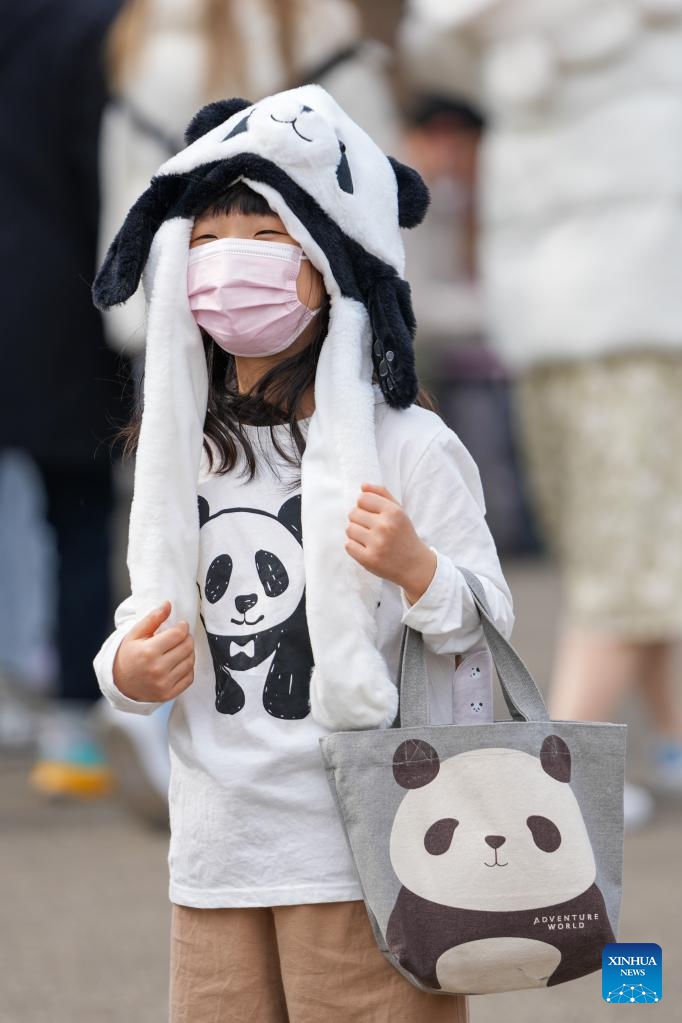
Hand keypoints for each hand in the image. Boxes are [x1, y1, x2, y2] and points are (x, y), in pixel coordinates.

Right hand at [112, 601, 194, 702]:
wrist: (121, 684)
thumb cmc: (128, 656)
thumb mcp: (135, 634)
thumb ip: (152, 618)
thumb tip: (168, 604)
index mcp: (148, 652)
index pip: (178, 635)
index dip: (183, 627)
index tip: (181, 625)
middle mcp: (157, 669)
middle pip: (187, 647)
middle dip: (187, 638)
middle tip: (181, 637)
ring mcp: (164, 683)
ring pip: (190, 662)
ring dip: (189, 652)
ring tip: (179, 649)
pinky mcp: (169, 694)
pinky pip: (189, 677)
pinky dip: (188, 668)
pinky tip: (179, 663)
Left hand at [345, 483, 436, 603]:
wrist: (414, 565)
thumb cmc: (404, 535)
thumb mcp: (399, 511)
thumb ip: (382, 494)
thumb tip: (363, 486)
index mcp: (393, 512)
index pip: (362, 498)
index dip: (364, 506)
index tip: (372, 514)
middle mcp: (385, 526)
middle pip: (353, 513)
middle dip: (359, 520)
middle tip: (371, 529)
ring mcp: (376, 543)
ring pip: (349, 529)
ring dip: (356, 534)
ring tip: (369, 539)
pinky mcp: (368, 559)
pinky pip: (348, 545)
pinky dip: (355, 547)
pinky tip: (367, 549)